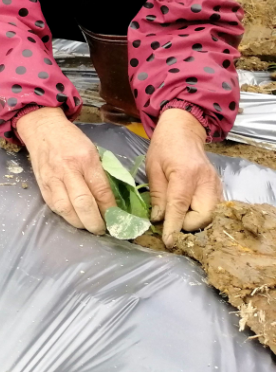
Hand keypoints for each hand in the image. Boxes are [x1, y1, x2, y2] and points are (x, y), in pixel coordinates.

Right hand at [16, 107, 116, 234]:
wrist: (42, 129)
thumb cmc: (71, 139)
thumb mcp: (91, 150)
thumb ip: (99, 173)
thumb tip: (110, 200)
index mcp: (85, 159)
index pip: (100, 190)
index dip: (110, 209)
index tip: (117, 219)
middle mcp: (67, 169)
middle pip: (82, 203)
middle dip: (94, 221)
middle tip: (102, 229)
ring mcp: (52, 178)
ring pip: (65, 208)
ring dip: (79, 222)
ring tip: (88, 227)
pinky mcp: (41, 184)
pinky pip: (54, 206)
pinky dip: (65, 216)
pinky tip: (74, 218)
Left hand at [148, 108, 221, 244]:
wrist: (184, 130)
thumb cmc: (164, 147)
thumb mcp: (153, 168)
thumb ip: (157, 194)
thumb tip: (158, 219)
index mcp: (186, 175)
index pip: (180, 207)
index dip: (174, 226)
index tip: (168, 241)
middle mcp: (206, 182)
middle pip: (202, 217)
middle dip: (186, 225)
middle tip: (170, 223)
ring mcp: (215, 185)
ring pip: (209, 216)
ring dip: (193, 221)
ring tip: (176, 216)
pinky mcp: (218, 187)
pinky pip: (211, 209)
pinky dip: (199, 214)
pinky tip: (185, 209)